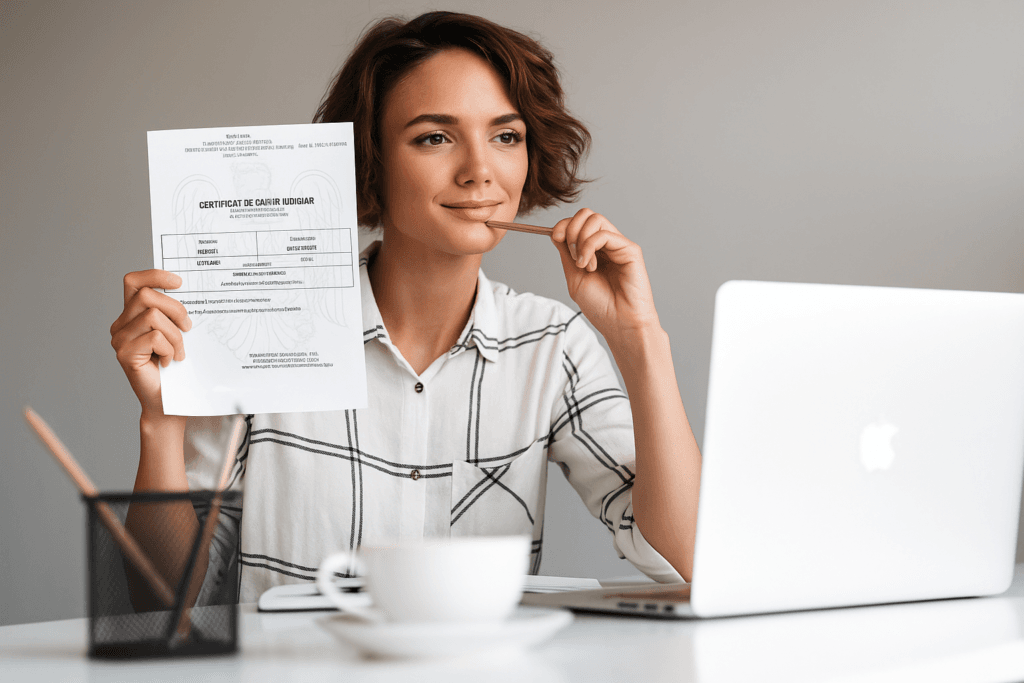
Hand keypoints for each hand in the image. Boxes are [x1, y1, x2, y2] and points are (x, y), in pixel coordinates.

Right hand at [109, 270, 190, 417]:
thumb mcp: (178, 334)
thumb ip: (173, 314)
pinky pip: (154, 337)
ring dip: (175, 335)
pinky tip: (169, 362)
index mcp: (132, 315)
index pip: (134, 281)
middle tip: (188, 328)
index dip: (155, 275)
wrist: (168, 402)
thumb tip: (187, 292)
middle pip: (147, 295)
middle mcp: (121, 325)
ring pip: (152, 315)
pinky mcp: (124, 354)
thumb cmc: (176, 368)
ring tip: (178, 352)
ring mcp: (119, 339)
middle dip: (176, 309)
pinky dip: (169, 349)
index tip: (179, 282)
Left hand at [550, 209, 660, 344]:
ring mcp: (619, 245)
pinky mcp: (630, 249)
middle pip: (586, 214)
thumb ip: (566, 254)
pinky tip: (591, 267)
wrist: (619, 324)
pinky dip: (590, 247)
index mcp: (594, 250)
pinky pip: (604, 234)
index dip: (562, 225)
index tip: (555, 238)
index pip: (577, 222)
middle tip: (571, 254)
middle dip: (570, 228)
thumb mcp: (574, 277)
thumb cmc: (601, 307)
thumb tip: (556, 231)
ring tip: (583, 264)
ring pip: (595, 219)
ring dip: (580, 239)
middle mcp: (607, 244)